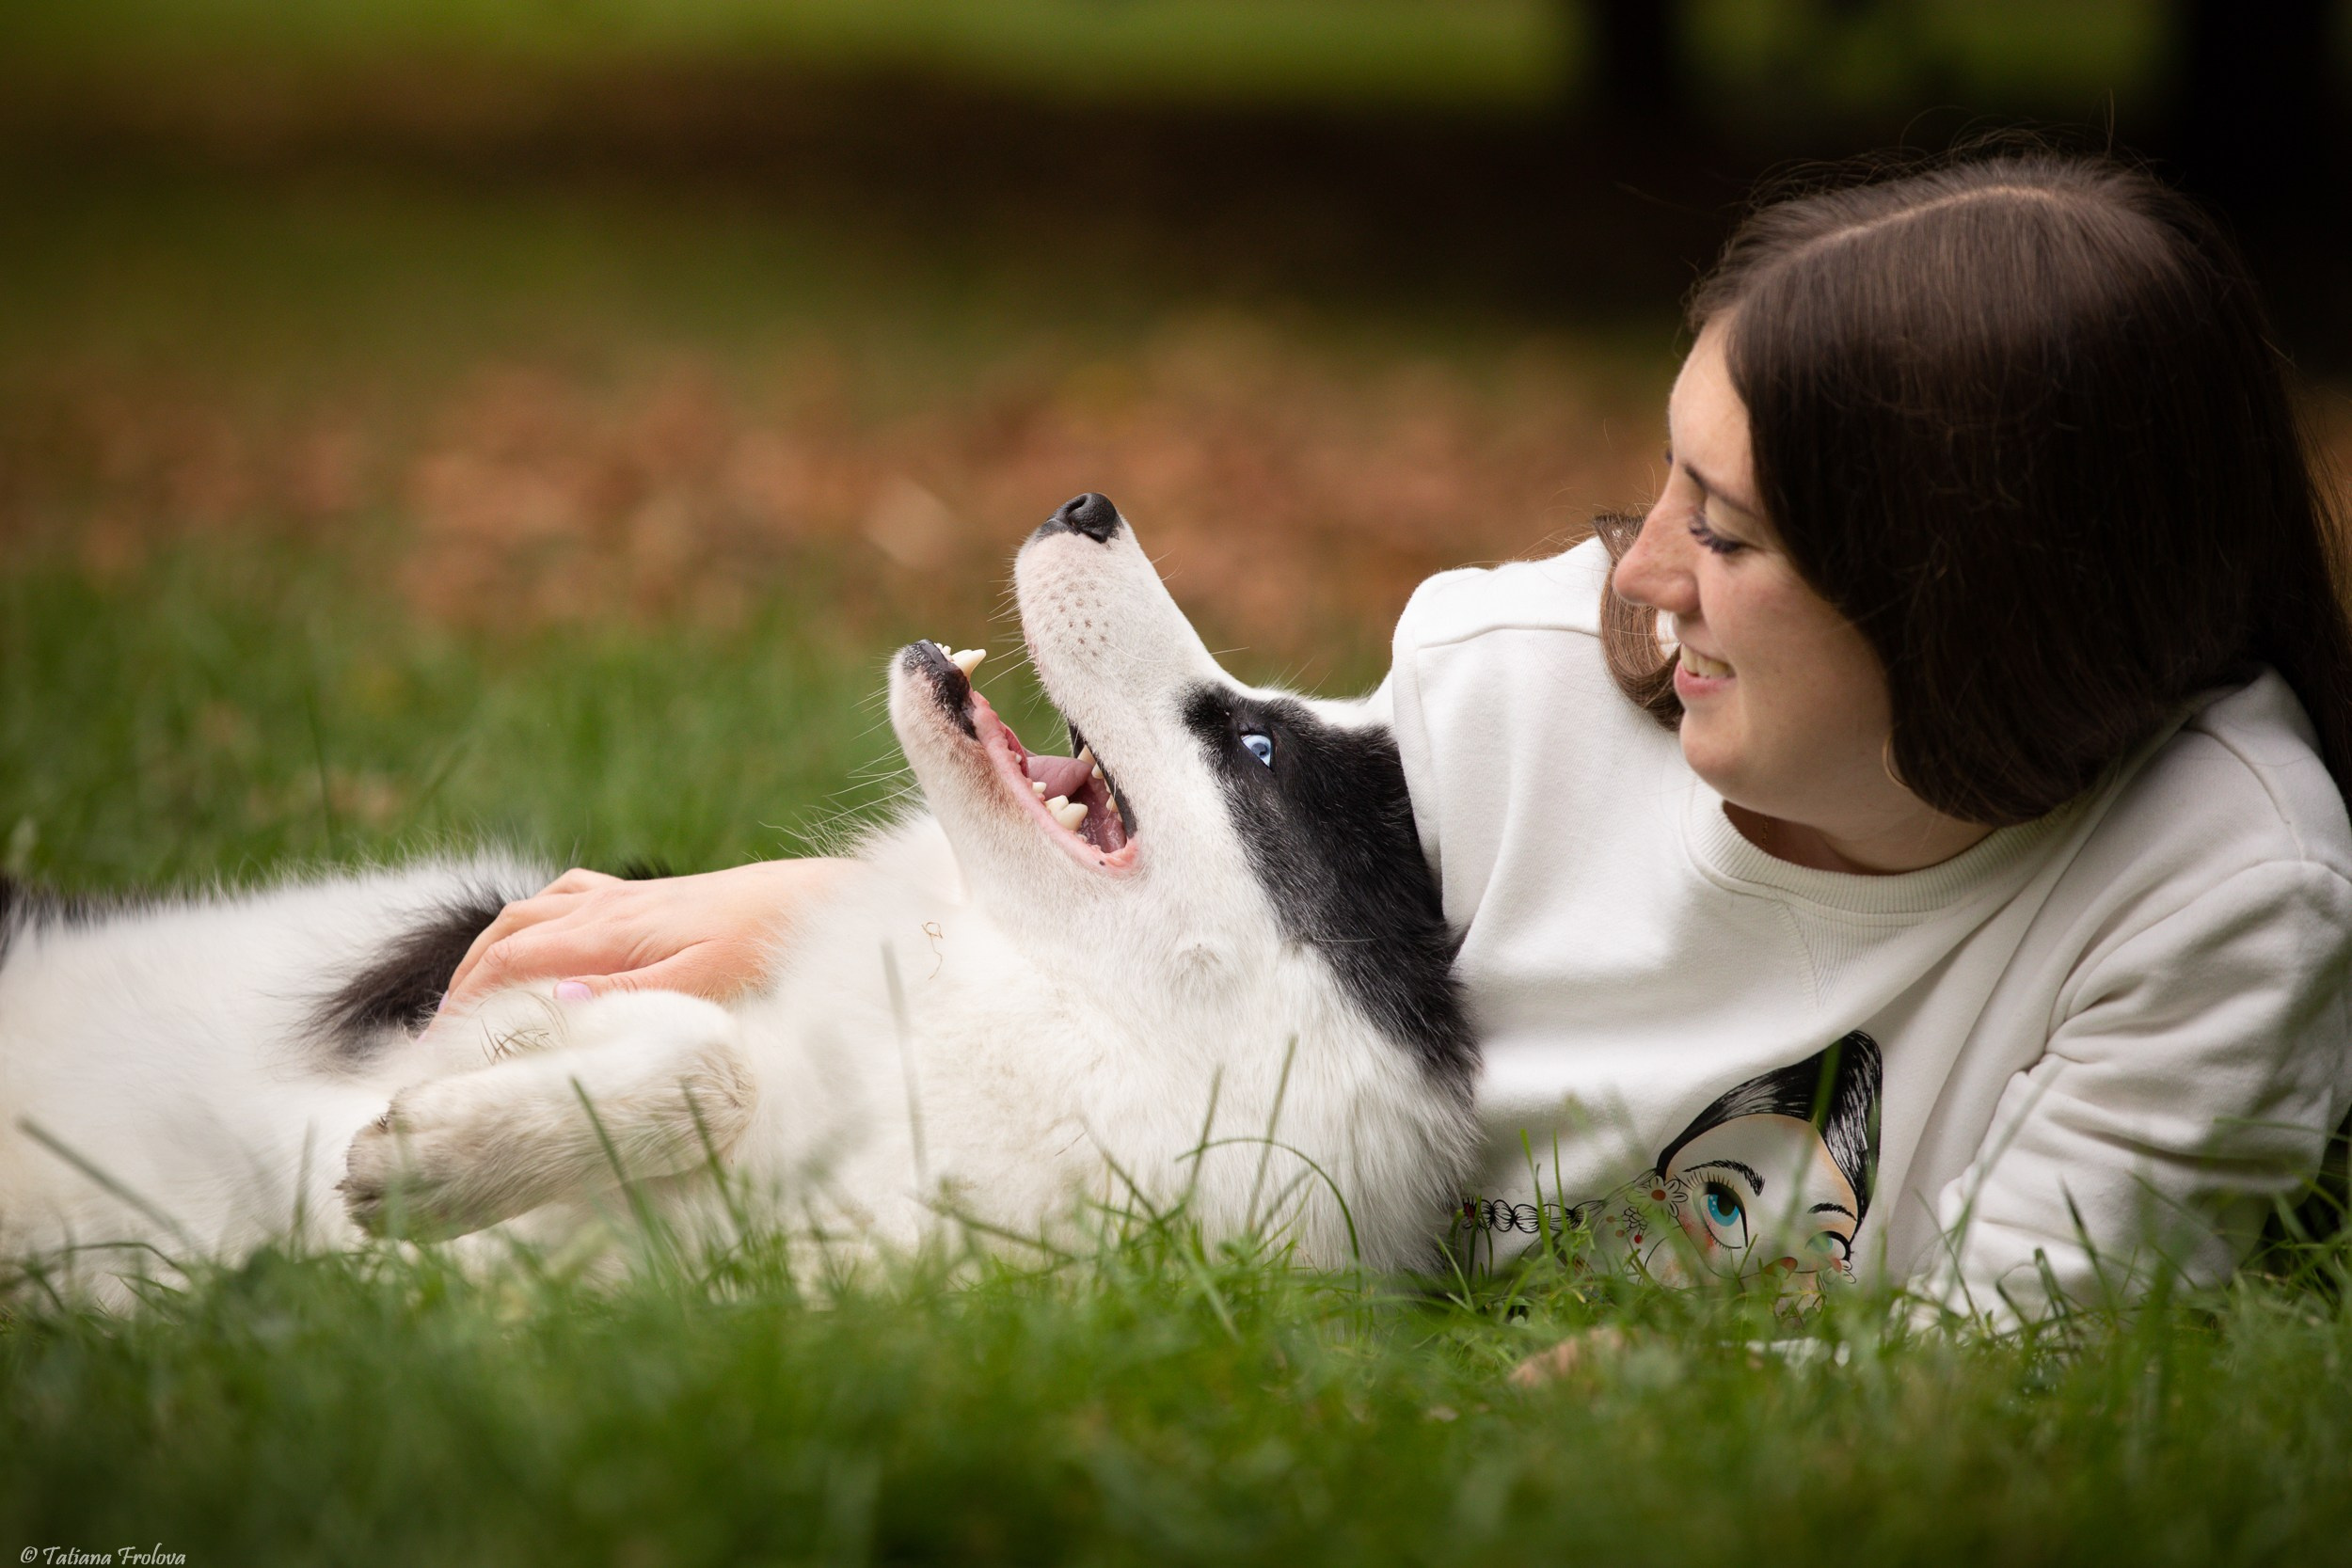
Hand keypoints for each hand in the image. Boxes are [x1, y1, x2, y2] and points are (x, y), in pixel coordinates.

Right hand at [435, 858, 852, 1019]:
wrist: (822, 901)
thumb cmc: (769, 948)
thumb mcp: (702, 984)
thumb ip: (625, 996)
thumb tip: (551, 1007)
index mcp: (609, 932)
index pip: (509, 965)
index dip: (464, 1007)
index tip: (437, 1054)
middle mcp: (608, 908)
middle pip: (508, 935)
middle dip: (464, 982)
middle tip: (440, 1039)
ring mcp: (629, 898)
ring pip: (534, 912)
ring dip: (493, 950)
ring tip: (471, 996)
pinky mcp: (654, 898)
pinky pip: (572, 896)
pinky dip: (538, 918)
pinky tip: (542, 941)